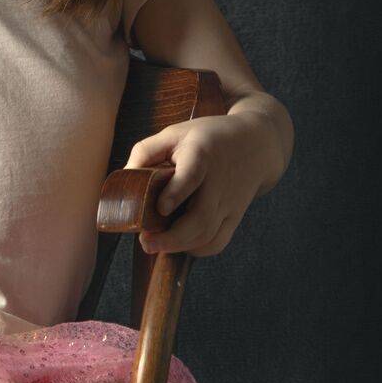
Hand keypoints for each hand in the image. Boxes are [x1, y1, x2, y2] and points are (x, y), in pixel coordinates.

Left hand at [123, 115, 270, 258]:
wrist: (257, 145)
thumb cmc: (207, 137)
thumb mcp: (175, 133)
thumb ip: (146, 151)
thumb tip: (124, 177)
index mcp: (202, 154)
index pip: (191, 175)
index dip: (176, 193)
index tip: (160, 208)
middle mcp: (219, 182)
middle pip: (201, 217)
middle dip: (172, 237)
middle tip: (145, 242)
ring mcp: (229, 203)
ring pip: (209, 235)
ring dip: (179, 246)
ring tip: (154, 245)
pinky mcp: (234, 216)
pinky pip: (218, 242)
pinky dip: (197, 250)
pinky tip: (178, 245)